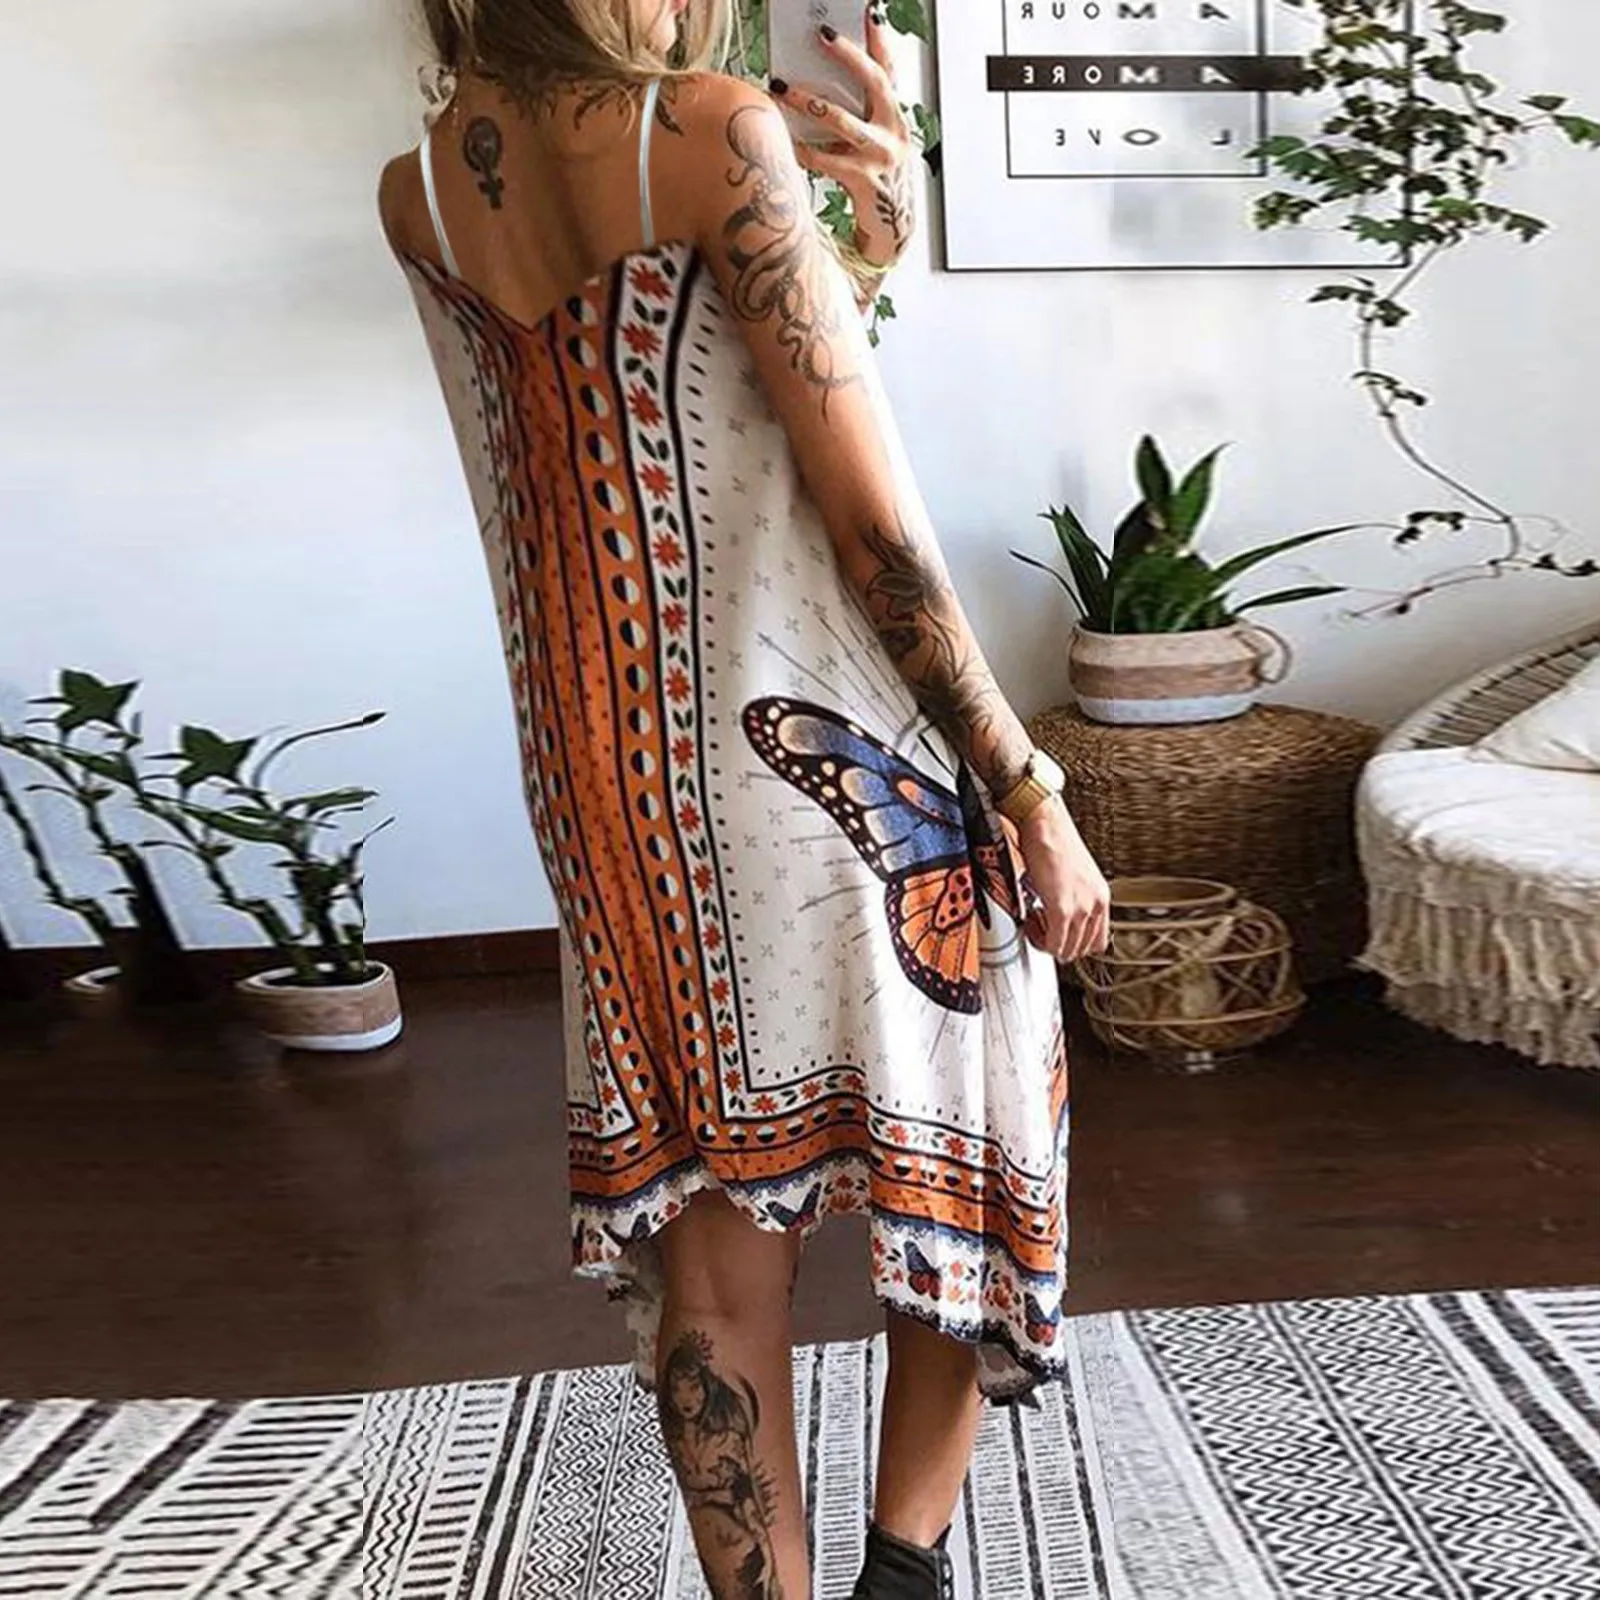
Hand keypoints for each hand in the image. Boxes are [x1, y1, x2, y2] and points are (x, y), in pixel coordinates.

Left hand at [769, 6, 916, 273]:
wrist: (891, 230)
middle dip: (848, 56)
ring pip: (840, 121)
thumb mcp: (872, 142)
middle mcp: (893, 132)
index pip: (890, 70)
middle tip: (822, 34)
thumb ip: (855, 115)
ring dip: (806, 102)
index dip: (880, 41)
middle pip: (873, 83)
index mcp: (896, 117)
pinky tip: (782, 140)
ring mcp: (881, 157)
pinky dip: (801, 150)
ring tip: (780, 87)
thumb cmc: (874, 180)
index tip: (870, 10)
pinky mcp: (865, 182)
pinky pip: (825, 160)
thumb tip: (812, 87)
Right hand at [1013, 797, 1110, 964]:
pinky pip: (1054, 943)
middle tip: (1043, 931)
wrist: (1045, 823)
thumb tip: (1057, 914)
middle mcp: (1095, 903)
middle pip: (1083, 949)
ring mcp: (1080, 907)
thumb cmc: (1054, 840)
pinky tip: (1031, 925)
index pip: (1098, 940)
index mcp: (1101, 895)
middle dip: (1059, 946)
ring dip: (1048, 944)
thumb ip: (1072, 897)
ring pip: (1068, 950)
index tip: (1060, 937)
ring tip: (1035, 925)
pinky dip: (1041, 941)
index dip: (1076, 944)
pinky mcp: (1061, 908)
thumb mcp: (1073, 875)